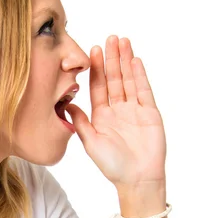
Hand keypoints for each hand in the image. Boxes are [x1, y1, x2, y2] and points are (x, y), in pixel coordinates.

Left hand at [65, 35, 166, 189]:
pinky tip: (135, 60)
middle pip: (114, 78)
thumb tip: (67, 103)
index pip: (98, 86)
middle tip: (110, 38)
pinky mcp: (150, 113)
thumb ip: (80, 123)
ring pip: (129, 80)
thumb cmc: (112, 166)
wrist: (137, 179)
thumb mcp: (90, 143)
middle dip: (112, 58)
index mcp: (102, 115)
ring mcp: (134, 109)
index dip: (96, 68)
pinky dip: (139, 75)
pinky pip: (143, 90)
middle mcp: (118, 109)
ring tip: (123, 41)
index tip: (92, 50)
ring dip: (125, 61)